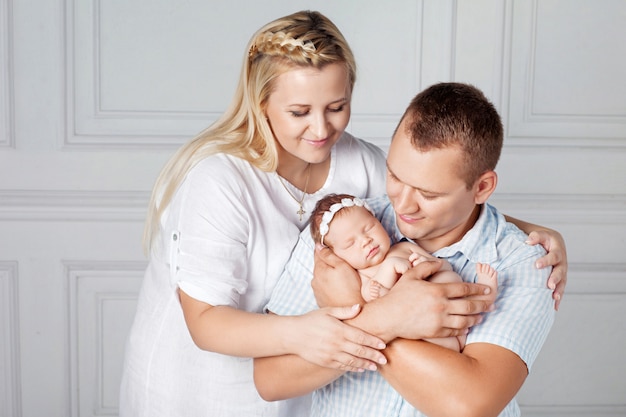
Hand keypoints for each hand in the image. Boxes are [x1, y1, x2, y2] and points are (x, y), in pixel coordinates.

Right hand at [290, 304, 386, 371]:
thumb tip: (359, 307)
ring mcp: (331, 354)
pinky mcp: (326, 362)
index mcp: (339, 329)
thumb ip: (344, 311)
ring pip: (353, 361)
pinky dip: (353, 368)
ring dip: (365, 364)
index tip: (383, 345)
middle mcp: (336, 343)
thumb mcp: (327, 311)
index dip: (373, 341)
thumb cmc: (311, 320)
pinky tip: (360, 368)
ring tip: (375, 366)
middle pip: (359, 350)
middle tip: (385, 359)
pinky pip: (342, 366)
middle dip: (374, 355)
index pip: (361, 336)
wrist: (293, 335)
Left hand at [312, 245, 363, 307]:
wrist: (352, 312)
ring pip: (321, 277)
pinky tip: (339, 288)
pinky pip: (324, 288)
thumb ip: (329, 255)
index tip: (329, 247)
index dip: (323, 248)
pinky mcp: (321, 300)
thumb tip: (318, 245)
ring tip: (341, 277)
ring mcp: (317, 291)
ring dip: (328, 275)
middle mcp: (315, 280)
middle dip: (327, 263)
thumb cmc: (350, 288)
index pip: (317, 253)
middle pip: (319, 266)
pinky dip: (329, 286)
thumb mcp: (342, 266)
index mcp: (318, 270)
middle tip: (340, 263)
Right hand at [362, 260, 493, 341]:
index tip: (487, 289)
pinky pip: (454, 331)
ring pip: (465, 320)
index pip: (463, 289)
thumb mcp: (410, 275)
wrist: (388, 317)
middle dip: (483, 304)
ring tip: (482, 316)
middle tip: (491, 303)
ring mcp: (439, 320)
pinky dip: (463, 328)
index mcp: (437, 290)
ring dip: (476, 317)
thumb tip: (439, 262)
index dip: (477, 289)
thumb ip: (426, 266)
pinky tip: (467, 326)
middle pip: (469, 305)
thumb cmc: (398, 295)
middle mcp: (441, 306)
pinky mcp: (435, 332)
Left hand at [526, 230, 567, 309]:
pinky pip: (560, 288)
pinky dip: (558, 297)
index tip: (537, 265)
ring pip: (562, 281)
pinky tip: (554, 306)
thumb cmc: (541, 238)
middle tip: (549, 285)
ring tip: (554, 298)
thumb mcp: (539, 234)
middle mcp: (562, 260)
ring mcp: (561, 270)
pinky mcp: (559, 278)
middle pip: (561, 270)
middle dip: (555, 278)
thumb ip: (535, 236)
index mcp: (557, 249)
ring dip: (559, 290)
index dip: (546, 260)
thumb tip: (528, 241)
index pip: (553, 255)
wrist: (548, 242)